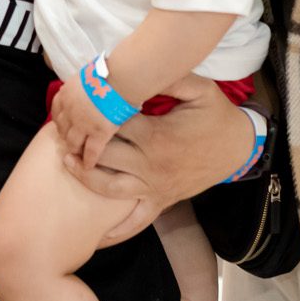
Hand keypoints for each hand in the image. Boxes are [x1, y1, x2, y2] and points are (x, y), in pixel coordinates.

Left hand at [51, 79, 119, 168]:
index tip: (64, 125)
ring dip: (75, 150)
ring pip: (73, 143)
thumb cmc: (109, 71)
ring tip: (78, 156)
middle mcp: (70, 111)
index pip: (57, 111)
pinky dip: (89, 160)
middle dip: (65, 136)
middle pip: (62, 129)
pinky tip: (89, 166)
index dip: (60, 120)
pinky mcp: (98, 134)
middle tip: (70, 142)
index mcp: (67, 93)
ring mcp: (83, 124)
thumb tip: (88, 82)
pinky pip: (91, 152)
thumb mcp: (88, 73)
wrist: (120, 77)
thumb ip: (84, 82)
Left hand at [66, 76, 254, 245]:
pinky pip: (135, 221)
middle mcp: (151, 164)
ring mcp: (154, 187)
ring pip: (109, 188)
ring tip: (66, 163)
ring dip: (84, 177)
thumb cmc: (217, 116)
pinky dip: (116, 230)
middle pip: (104, 156)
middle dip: (80, 145)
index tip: (79, 102)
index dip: (93, 113)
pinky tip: (96, 233)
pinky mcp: (161, 202)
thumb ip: (171, 77)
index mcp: (156, 136)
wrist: (240, 148)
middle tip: (59, 132)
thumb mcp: (200, 89)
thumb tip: (144, 68)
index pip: (114, 124)